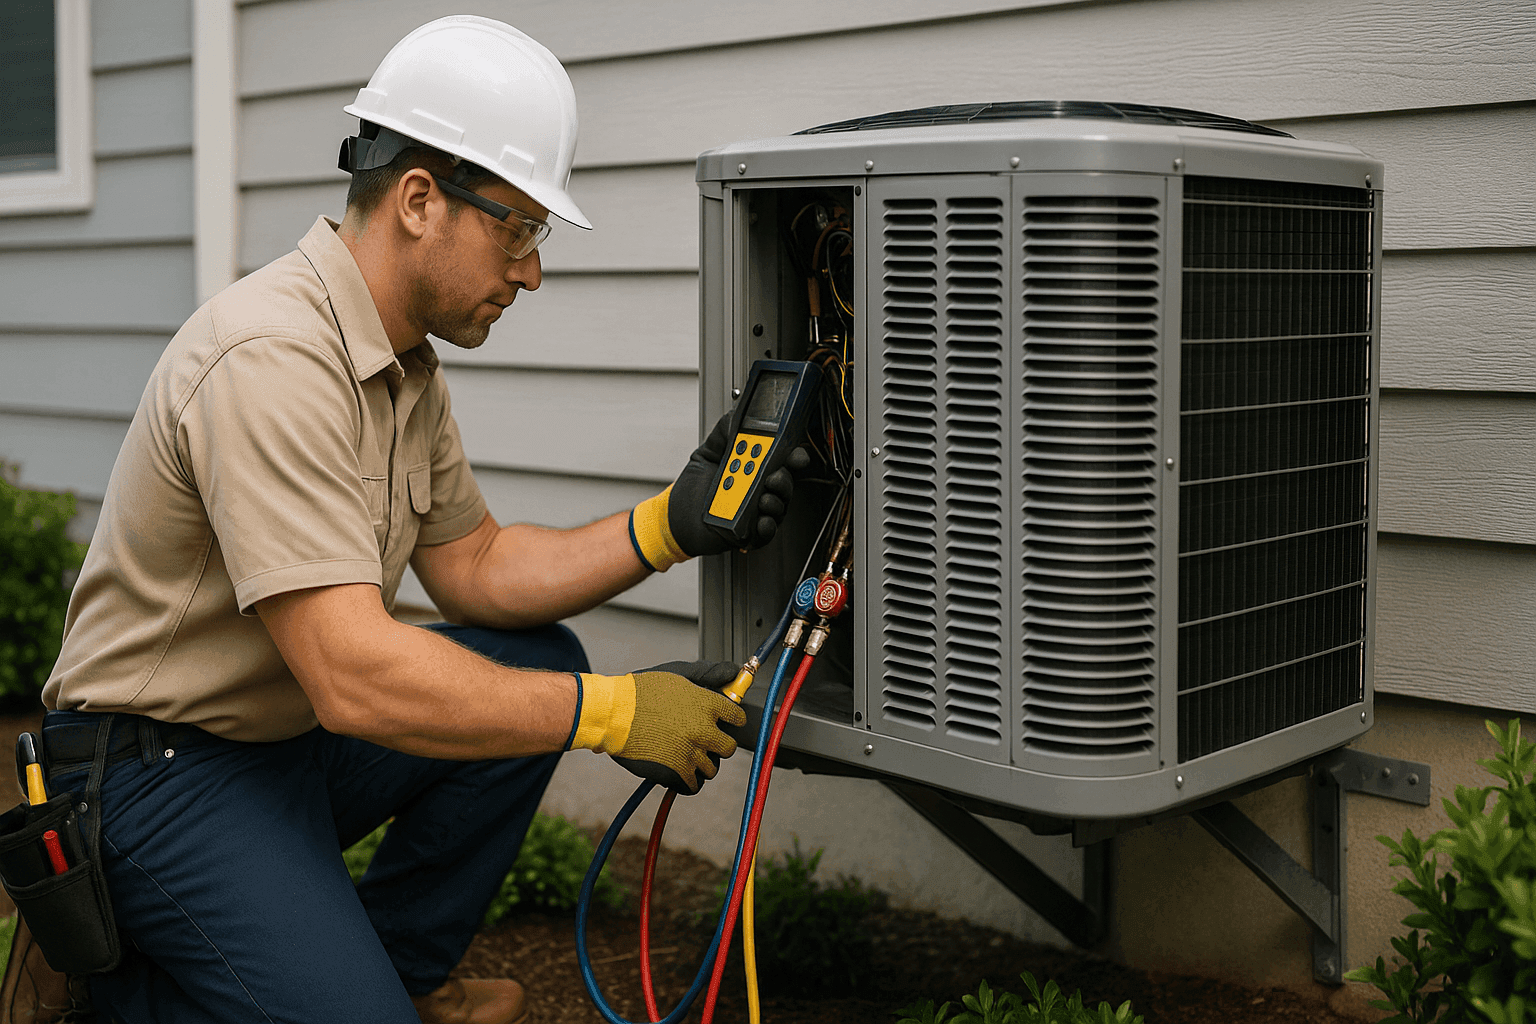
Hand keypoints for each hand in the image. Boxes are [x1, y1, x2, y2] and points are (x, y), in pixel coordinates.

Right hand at [610, 662, 745, 793]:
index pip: (738, 717)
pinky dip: (688, 781)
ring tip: (683, 753)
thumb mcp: (677, 673)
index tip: (723, 722)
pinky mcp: (676, 773)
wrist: (612, 713)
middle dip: (718, 744)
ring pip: (712, 768)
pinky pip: (695, 786)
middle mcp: (704, 730)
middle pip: (729, 747)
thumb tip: (732, 672)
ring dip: (701, 763)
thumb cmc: (641, 691)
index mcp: (708, 704)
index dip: (730, 720)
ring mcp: (691, 754)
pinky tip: (679, 769)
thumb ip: (708, 673)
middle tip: (702, 740)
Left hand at [667, 411, 810, 555]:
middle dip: (785, 479)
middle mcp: (760, 491)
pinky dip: (767, 526)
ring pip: (779, 508)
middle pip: (786, 484)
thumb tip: (738, 415)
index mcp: (756, 470)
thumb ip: (726, 432)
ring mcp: (757, 513)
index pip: (784, 462)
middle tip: (773, 476)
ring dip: (775, 502)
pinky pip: (766, 532)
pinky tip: (761, 520)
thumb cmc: (693, 488)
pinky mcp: (750, 533)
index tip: (795, 455)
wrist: (675, 517)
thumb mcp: (708, 451)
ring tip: (763, 498)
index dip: (794, 457)